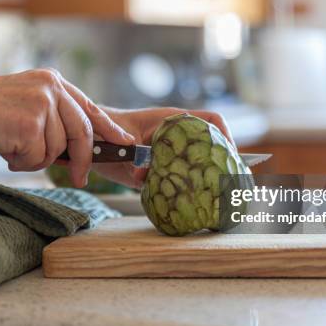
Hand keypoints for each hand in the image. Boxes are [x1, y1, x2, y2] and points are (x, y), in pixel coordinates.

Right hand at [0, 69, 133, 185]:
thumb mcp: (28, 102)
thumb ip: (54, 115)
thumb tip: (81, 146)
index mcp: (53, 81)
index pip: (90, 108)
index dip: (108, 129)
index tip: (124, 142)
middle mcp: (51, 88)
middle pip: (81, 132)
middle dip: (83, 160)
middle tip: (81, 178)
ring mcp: (41, 105)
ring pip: (57, 149)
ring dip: (36, 158)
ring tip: (13, 147)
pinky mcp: (29, 125)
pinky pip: (38, 158)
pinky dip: (22, 162)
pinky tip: (5, 149)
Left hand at [89, 107, 233, 187]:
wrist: (91, 143)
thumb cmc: (105, 130)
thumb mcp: (121, 141)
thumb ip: (134, 156)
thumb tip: (143, 174)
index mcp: (172, 121)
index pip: (211, 120)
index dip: (226, 135)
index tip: (231, 156)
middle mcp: (177, 137)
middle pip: (211, 145)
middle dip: (225, 162)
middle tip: (235, 183)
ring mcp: (171, 155)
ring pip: (198, 165)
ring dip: (208, 178)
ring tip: (223, 197)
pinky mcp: (161, 171)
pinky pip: (181, 180)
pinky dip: (188, 192)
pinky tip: (194, 204)